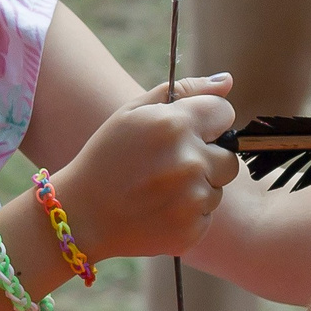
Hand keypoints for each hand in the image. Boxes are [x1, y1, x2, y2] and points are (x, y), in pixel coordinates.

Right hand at [50, 76, 240, 263]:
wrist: (81, 216)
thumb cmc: (107, 157)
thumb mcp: (134, 112)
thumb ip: (185, 91)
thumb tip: (227, 81)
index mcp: (176, 125)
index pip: (225, 113)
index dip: (207, 122)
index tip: (187, 132)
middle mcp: (190, 162)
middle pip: (229, 156)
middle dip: (206, 158)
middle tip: (168, 166)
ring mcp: (193, 200)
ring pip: (218, 187)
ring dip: (197, 187)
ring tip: (159, 190)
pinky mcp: (193, 230)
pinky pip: (207, 214)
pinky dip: (188, 213)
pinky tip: (158, 210)